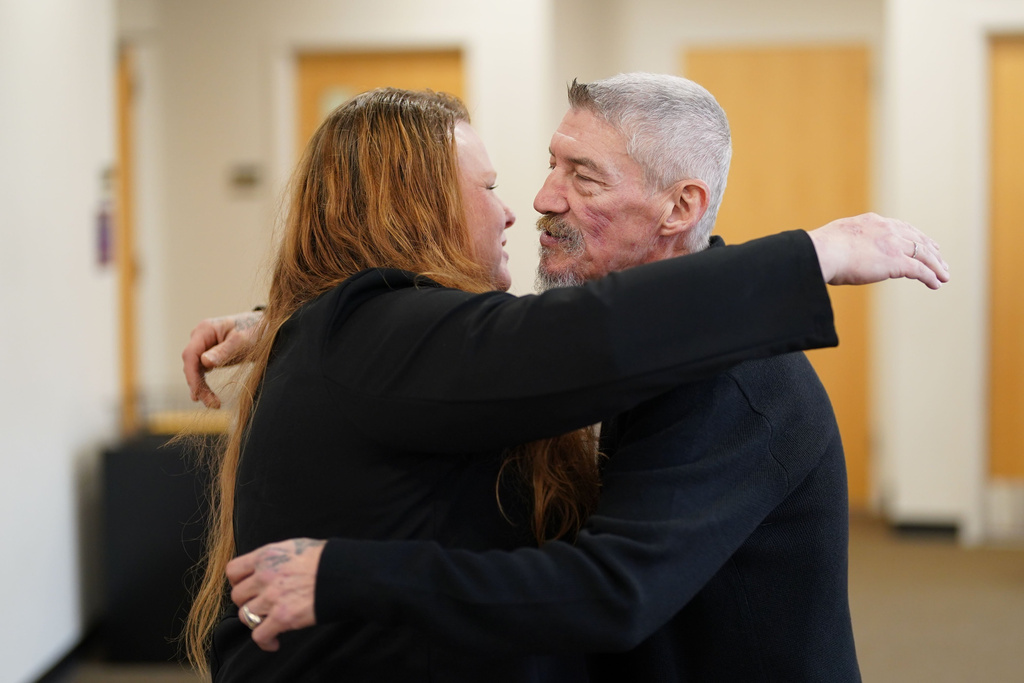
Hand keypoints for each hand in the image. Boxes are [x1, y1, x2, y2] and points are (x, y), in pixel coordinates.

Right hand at [182, 311, 262, 408]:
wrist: (265, 327)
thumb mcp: (241, 341)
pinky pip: (203, 371)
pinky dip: (205, 384)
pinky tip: (209, 397)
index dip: (192, 375)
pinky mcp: (210, 355)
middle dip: (198, 386)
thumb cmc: (254, 330)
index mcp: (204, 330)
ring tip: (213, 405)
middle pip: (191, 364)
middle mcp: (200, 338)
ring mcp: (204, 346)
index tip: (197, 393)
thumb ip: (224, 351)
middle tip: (212, 404)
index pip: (190, 354)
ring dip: (201, 388)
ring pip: (196, 370)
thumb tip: (204, 363)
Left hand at [227, 538, 325, 651]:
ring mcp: (272, 598)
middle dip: (248, 601)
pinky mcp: (282, 617)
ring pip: (245, 616)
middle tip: (261, 605)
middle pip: (237, 595)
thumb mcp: (295, 546)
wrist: (345, 572)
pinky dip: (265, 642)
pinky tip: (274, 642)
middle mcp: (264, 576)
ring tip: (268, 622)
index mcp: (266, 555)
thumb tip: (270, 566)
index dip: (238, 581)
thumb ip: (276, 557)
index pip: (233, 570)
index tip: (248, 586)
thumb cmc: (327, 558)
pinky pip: (259, 636)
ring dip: (256, 621)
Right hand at [807, 213, 948, 288]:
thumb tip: (842, 253)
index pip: (901, 227)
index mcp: (873, 222)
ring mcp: (894, 245)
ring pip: (924, 255)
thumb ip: (848, 243)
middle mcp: (888, 229)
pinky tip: (936, 284)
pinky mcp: (896, 262)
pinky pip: (920, 270)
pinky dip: (930, 277)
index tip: (923, 243)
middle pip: (917, 239)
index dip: (915, 236)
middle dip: (931, 251)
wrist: (822, 252)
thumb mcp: (837, 238)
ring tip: (943, 276)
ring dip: (936, 266)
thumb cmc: (821, 250)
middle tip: (940, 261)